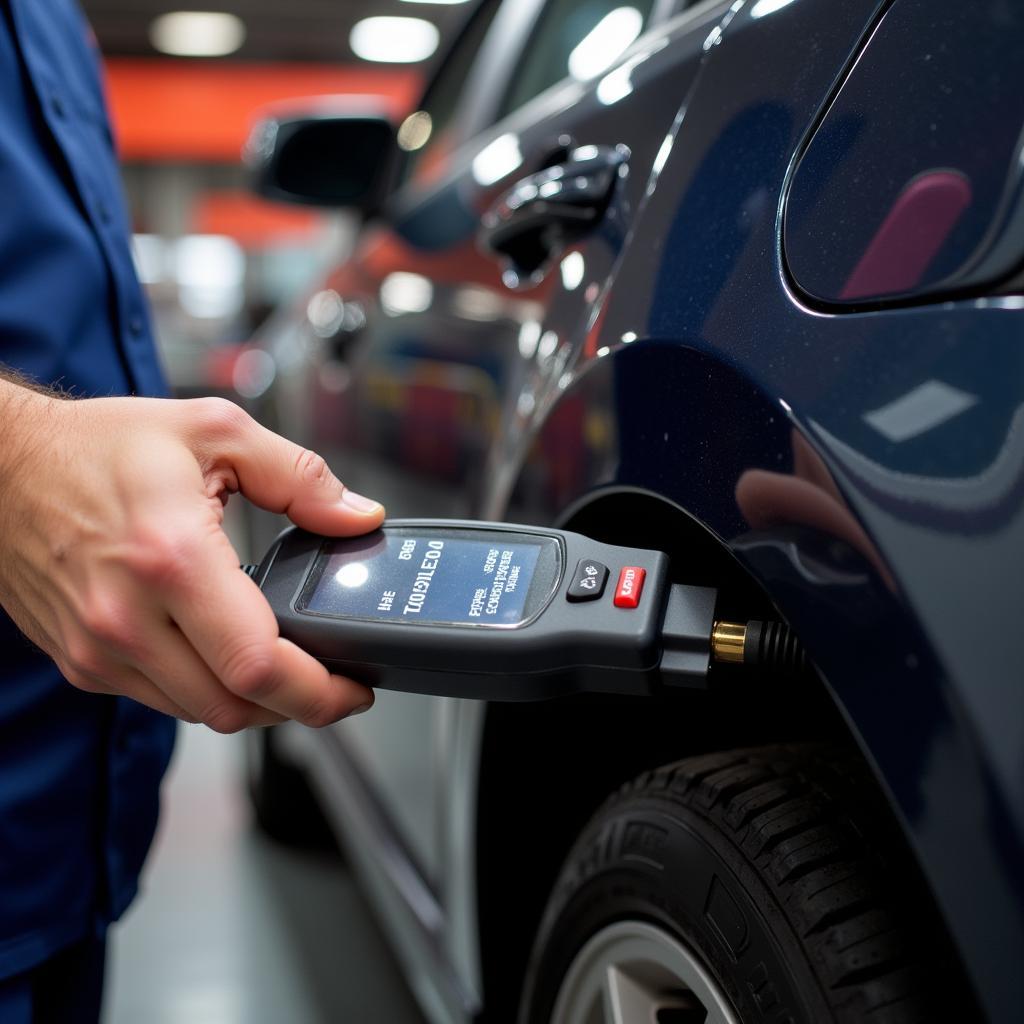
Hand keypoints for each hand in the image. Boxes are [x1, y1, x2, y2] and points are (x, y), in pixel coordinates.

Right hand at [0, 386, 383, 730]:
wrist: (1, 466)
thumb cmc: (99, 447)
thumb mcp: (215, 432)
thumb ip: (299, 477)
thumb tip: (359, 517)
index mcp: (171, 557)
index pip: (258, 664)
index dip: (321, 692)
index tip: (355, 688)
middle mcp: (129, 617)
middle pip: (236, 706)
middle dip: (300, 705)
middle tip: (335, 681)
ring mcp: (100, 648)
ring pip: (202, 712)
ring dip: (255, 701)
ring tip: (290, 666)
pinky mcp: (83, 661)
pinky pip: (163, 699)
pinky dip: (208, 689)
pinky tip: (228, 655)